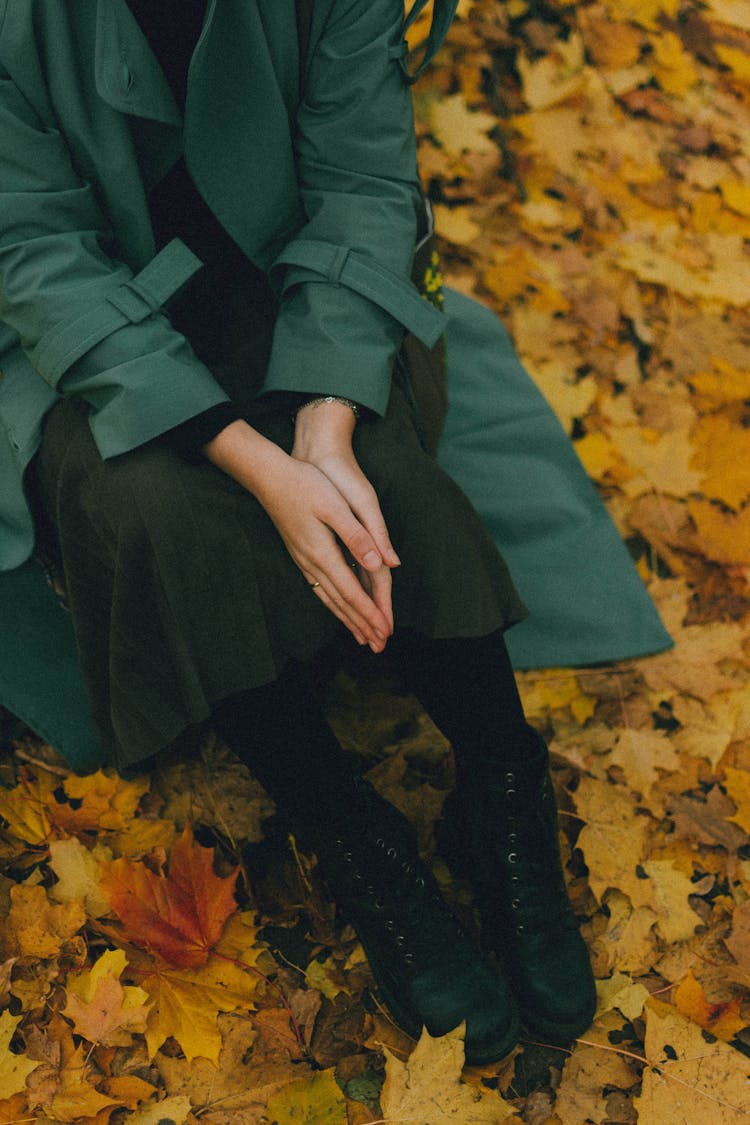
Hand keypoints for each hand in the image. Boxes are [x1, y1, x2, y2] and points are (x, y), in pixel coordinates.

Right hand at [293, 399, 399, 641]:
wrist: (269, 477)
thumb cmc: (305, 485)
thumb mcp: (335, 506)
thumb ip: (357, 536)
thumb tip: (378, 563)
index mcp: (323, 554)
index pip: (352, 593)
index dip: (370, 614)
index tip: (384, 632)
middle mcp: (312, 563)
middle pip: (341, 603)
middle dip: (361, 625)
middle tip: (378, 645)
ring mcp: (304, 560)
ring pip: (329, 598)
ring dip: (347, 618)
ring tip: (360, 636)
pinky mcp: (300, 553)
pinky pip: (319, 587)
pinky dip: (332, 603)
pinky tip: (335, 606)